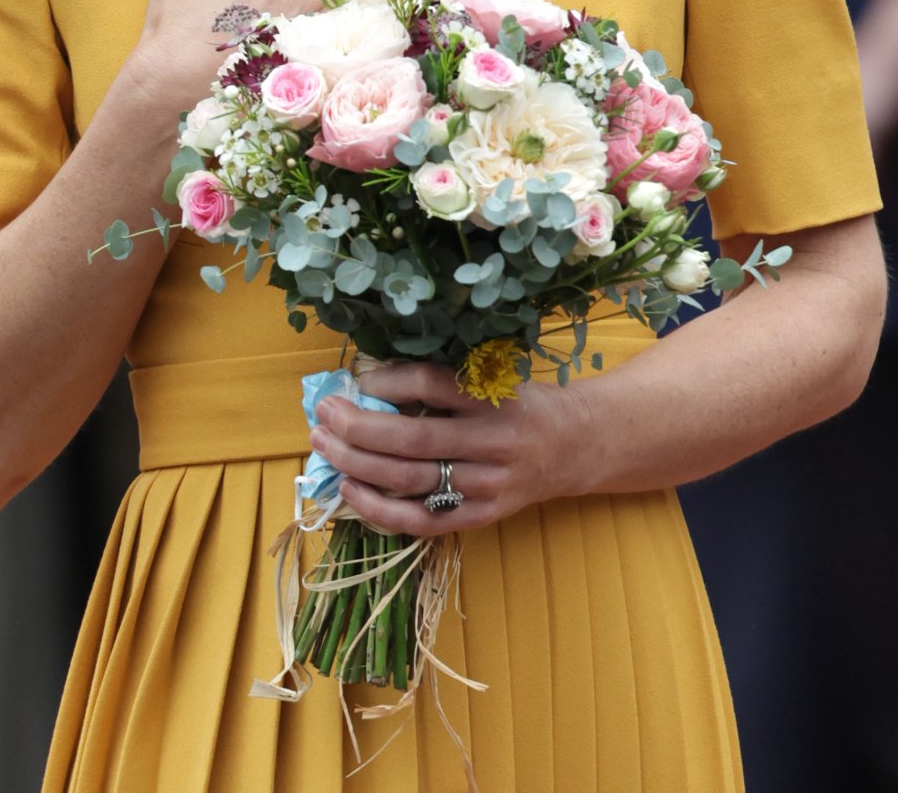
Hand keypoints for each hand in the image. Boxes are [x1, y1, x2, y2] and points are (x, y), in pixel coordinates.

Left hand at [310, 360, 587, 537]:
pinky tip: (350, 489)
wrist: (573, 446)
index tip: (357, 379)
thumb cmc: (520, 402)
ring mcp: (487, 486)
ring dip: (358, 463)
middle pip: (414, 439)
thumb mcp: (493, 377)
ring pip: (411, 480)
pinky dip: (380, 508)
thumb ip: (442, 381)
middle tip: (324, 413)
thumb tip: (369, 381)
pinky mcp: (481, 517)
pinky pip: (423, 520)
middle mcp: (492, 442)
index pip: (433, 386)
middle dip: (358, 427)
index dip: (389, 381)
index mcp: (494, 398)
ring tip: (324, 445)